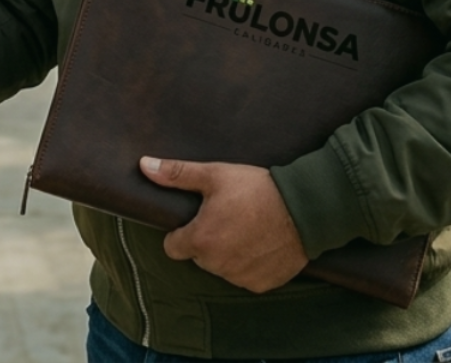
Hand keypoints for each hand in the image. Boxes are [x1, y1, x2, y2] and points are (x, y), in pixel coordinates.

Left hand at [139, 158, 308, 292]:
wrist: (306, 208)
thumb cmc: (257, 189)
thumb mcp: (214, 175)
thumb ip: (177, 174)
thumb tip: (144, 166)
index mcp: (200, 240)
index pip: (172, 247)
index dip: (181, 233)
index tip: (198, 220)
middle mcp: (217, 264)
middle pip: (199, 257)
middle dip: (207, 241)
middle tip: (228, 218)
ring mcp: (240, 277)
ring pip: (222, 268)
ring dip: (228, 254)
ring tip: (247, 228)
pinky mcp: (262, 284)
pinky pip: (246, 277)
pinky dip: (250, 265)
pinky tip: (261, 244)